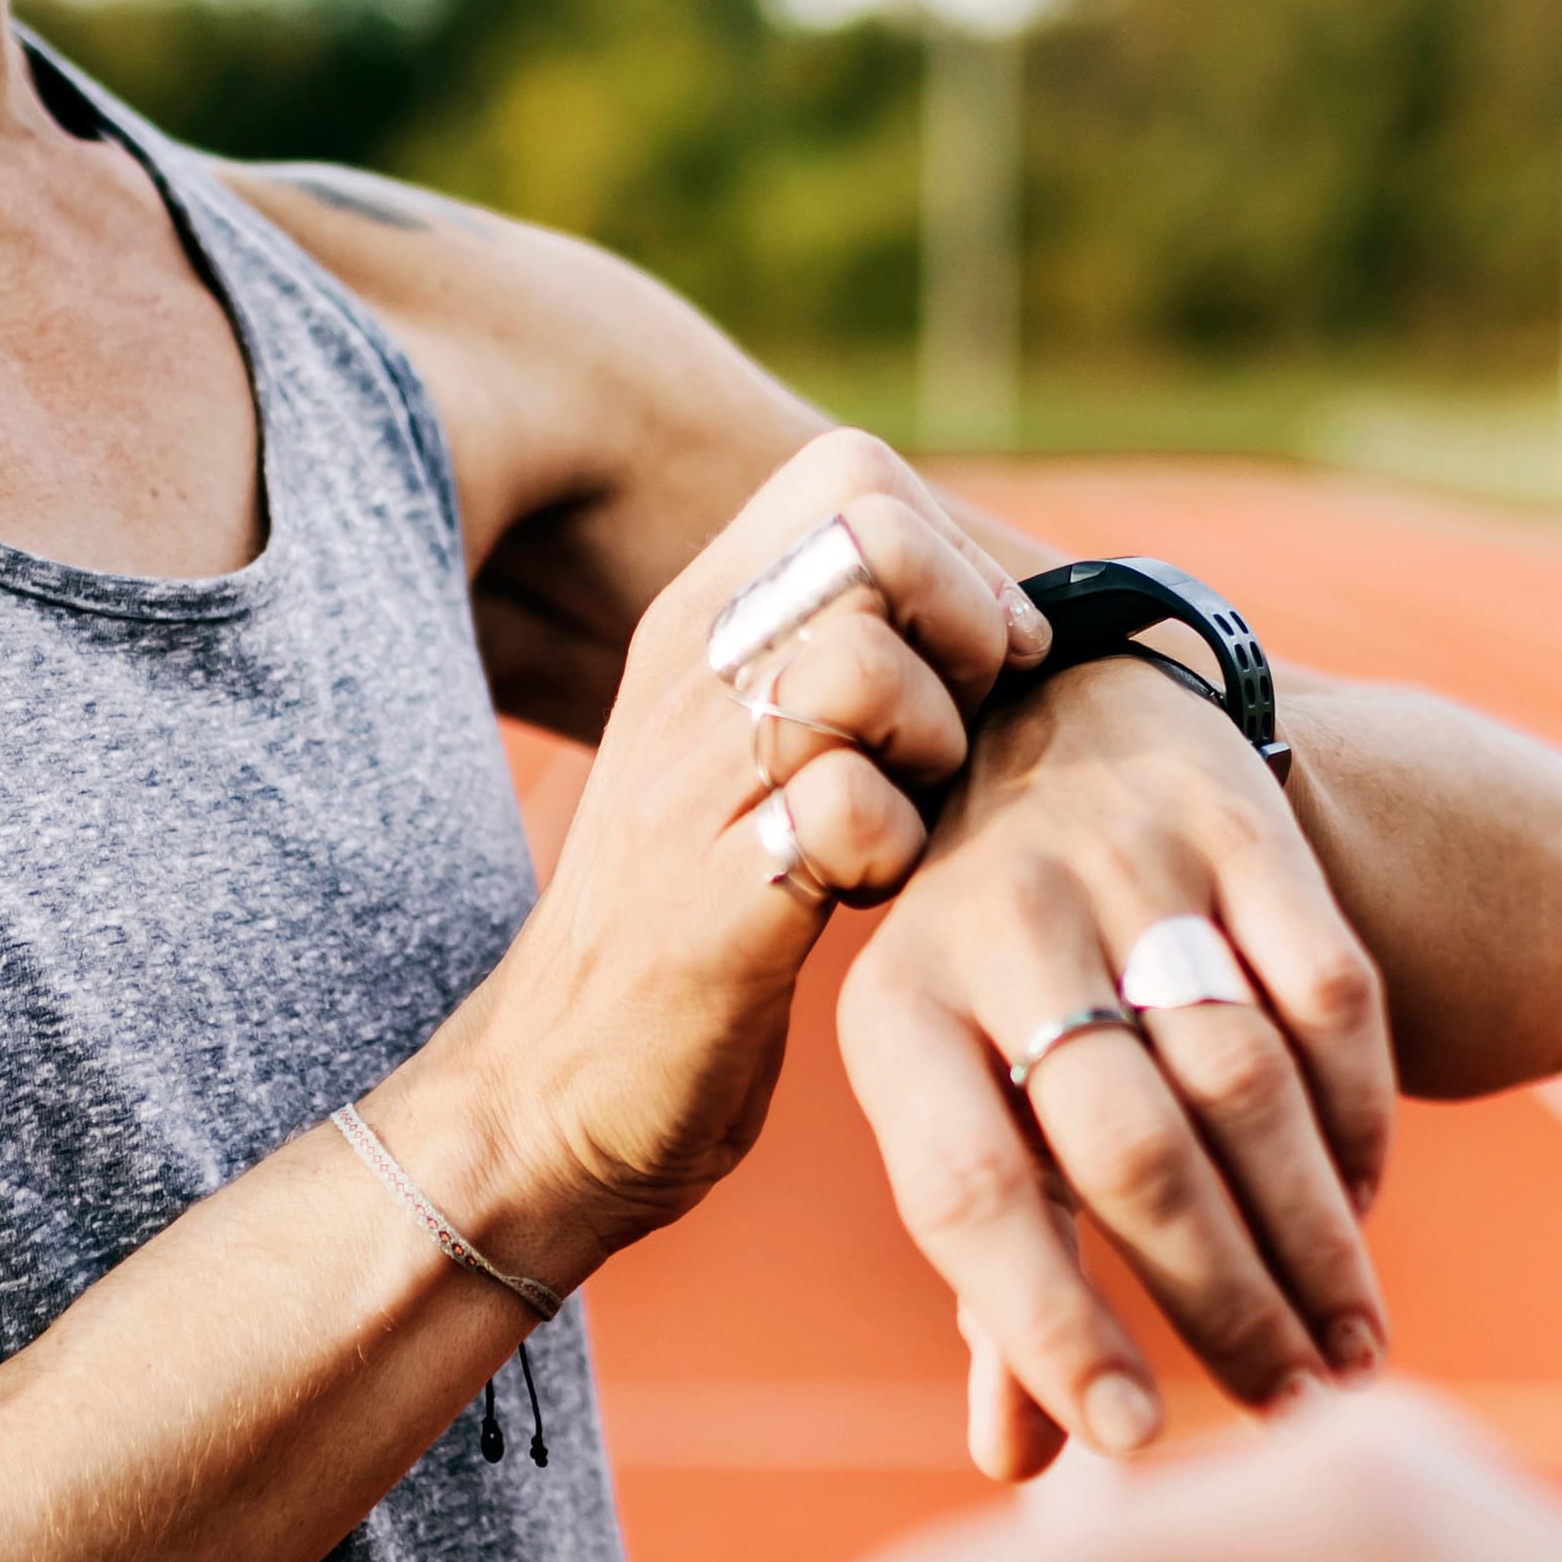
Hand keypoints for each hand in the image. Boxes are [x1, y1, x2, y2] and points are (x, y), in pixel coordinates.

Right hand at [386, 436, 1037, 1283]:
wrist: (554, 1092)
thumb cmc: (699, 925)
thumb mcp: (752, 755)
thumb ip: (845, 661)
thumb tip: (1007, 611)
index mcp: (698, 624)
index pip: (850, 470)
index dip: (949, 550)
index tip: (973, 660)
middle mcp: (687, 675)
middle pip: (872, 535)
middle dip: (958, 632)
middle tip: (946, 741)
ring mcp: (691, 781)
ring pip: (863, 663)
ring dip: (931, 748)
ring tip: (897, 821)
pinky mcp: (715, 899)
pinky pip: (854, 810)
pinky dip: (894, 855)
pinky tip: (859, 896)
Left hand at [846, 657, 1393, 1474]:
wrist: (1051, 711)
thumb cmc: (991, 975)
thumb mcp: (950, 1093)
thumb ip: (990, 1274)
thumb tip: (1022, 1466)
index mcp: (893, 1011)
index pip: (964, 1192)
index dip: (1045, 1326)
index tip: (1131, 1442)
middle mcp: (998, 926)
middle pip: (1128, 1149)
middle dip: (1222, 1303)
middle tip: (1290, 1407)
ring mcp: (1123, 862)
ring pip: (1240, 1079)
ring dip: (1311, 1235)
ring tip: (1351, 1350)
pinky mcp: (1238, 818)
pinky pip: (1325, 989)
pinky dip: (1355, 1114)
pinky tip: (1364, 1208)